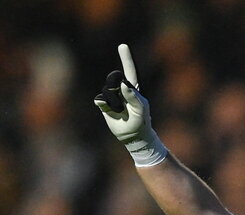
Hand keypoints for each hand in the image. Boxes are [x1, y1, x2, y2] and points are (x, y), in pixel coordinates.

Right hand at [94, 44, 165, 165]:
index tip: (122, 45)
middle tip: (123, 102)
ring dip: (114, 102)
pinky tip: (112, 111)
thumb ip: (134, 96)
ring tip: (121, 112)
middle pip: (113, 78)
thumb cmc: (141, 122)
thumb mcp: (141, 110)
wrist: (133, 136)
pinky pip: (100, 99)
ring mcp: (112, 96)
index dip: (126, 58)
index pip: (129, 71)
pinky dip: (104, 104)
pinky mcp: (104, 105)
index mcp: (132, 88)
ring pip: (107, 91)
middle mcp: (121, 89)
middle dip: (116, 87)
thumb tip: (123, 84)